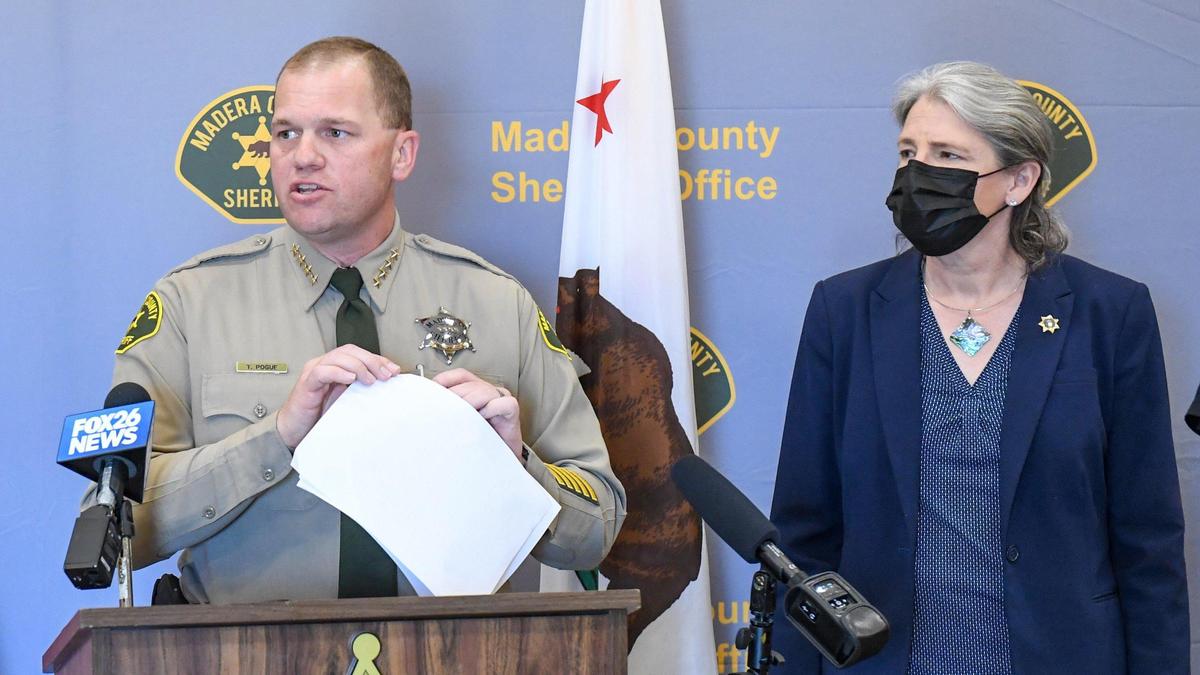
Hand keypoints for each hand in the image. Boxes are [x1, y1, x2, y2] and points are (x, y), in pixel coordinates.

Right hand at [277, 345, 402, 448]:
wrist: (293, 430)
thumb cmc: (317, 415)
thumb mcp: (344, 400)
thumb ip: (359, 389)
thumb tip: (383, 384)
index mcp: (334, 366)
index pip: (358, 354)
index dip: (377, 359)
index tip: (394, 370)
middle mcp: (323, 365)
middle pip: (350, 351)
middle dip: (372, 361)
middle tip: (385, 375)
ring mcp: (313, 372)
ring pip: (337, 357)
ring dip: (358, 366)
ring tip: (370, 379)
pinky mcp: (306, 384)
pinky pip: (321, 371)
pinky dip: (338, 373)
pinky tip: (350, 379)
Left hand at [433, 368, 523, 458]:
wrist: (498, 461)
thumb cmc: (479, 442)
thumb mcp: (459, 422)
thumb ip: (449, 410)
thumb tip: (429, 403)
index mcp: (476, 390)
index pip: (461, 376)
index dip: (446, 380)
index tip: (432, 390)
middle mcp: (489, 392)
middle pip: (470, 384)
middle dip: (455, 396)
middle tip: (445, 411)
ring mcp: (501, 400)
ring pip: (484, 391)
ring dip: (470, 404)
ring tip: (462, 418)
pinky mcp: (512, 412)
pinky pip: (503, 403)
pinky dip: (490, 409)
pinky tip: (481, 419)